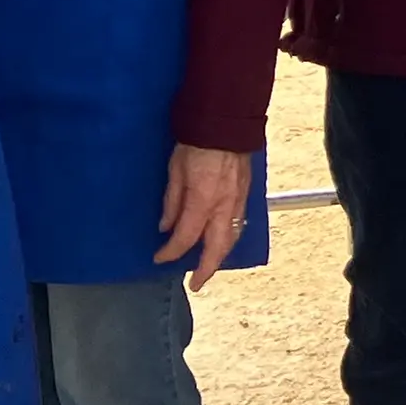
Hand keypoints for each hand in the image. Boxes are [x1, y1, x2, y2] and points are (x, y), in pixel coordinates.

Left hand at [155, 146, 255, 288]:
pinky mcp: (246, 193)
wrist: (226, 121)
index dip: (171, 251)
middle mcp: (225, 205)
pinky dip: (230, 238)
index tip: (159, 257)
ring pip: (232, 238)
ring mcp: (239, 200)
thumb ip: (172, 201)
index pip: (186, 237)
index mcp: (203, 199)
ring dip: (220, 255)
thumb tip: (166, 226)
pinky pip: (239, 224)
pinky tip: (222, 240)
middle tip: (196, 283)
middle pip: (217, 247)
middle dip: (207, 269)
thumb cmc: (197, 141)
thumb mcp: (175, 169)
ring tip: (209, 265)